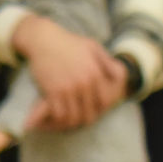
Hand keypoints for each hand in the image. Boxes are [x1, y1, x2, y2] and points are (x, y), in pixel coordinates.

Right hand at [13, 15, 123, 131]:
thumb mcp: (93, 47)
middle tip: (80, 120)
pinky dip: (59, 118)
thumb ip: (107, 62)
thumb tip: (118, 76)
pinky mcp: (52, 91)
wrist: (43, 39)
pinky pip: (59, 114)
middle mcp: (83, 83)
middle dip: (85, 119)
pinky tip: (58, 116)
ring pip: (74, 117)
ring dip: (72, 122)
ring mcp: (68, 88)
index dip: (100, 109)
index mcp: (95, 73)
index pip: (103, 102)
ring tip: (69, 122)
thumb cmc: (69, 43)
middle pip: (89, 113)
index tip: (93, 110)